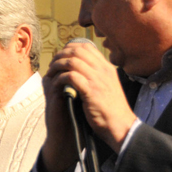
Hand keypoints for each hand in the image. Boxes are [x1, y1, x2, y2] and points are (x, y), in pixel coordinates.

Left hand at [43, 41, 136, 171]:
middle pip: (77, 51)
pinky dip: (60, 78)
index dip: (70, 49)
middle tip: (52, 65)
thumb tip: (80, 69)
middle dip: (60, 55)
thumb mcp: (107, 86)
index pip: (86, 47)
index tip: (60, 57)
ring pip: (72, 61)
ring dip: (57, 66)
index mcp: (107, 67)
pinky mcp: (91, 91)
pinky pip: (71, 77)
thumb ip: (96, 76)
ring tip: (51, 73)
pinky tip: (56, 84)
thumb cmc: (111, 109)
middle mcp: (103, 70)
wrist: (120, 125)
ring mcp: (97, 79)